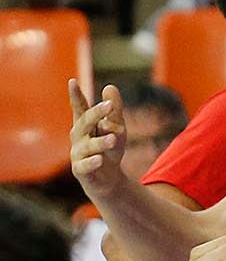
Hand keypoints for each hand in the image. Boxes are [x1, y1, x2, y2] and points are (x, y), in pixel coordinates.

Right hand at [68, 81, 127, 197]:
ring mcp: (77, 153)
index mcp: (86, 124)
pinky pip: (84, 166)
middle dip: (96, 114)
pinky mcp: (80, 170)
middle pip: (85, 123)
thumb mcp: (117, 128)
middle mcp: (78, 137)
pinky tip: (100, 159)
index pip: (80, 108)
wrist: (108, 178)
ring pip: (88, 145)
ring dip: (101, 142)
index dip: (76, 96)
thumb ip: (114, 110)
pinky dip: (92, 162)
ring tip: (113, 139)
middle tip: (109, 106)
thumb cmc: (110, 149)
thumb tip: (110, 87)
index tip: (72, 81)